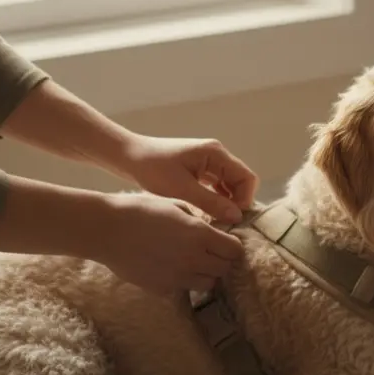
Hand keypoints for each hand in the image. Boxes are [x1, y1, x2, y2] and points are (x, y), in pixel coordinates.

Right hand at [92, 192, 244, 295]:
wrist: (105, 230)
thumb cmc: (139, 210)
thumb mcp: (175, 205)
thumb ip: (198, 221)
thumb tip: (212, 230)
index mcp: (200, 235)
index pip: (234, 251)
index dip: (232, 246)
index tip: (225, 242)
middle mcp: (194, 259)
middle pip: (224, 269)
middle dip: (221, 260)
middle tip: (209, 252)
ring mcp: (178, 277)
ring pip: (208, 284)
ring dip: (205, 274)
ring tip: (192, 262)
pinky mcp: (162, 289)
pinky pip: (183, 289)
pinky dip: (183, 282)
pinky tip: (171, 269)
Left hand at [120, 135, 258, 223]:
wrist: (126, 156)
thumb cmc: (152, 169)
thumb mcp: (181, 189)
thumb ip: (211, 202)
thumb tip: (237, 216)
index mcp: (216, 153)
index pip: (247, 177)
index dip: (245, 199)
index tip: (231, 218)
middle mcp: (216, 154)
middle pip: (240, 181)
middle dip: (236, 202)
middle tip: (224, 221)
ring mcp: (208, 161)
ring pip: (230, 184)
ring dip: (226, 201)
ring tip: (215, 219)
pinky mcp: (199, 168)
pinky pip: (217, 185)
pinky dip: (216, 198)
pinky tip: (206, 211)